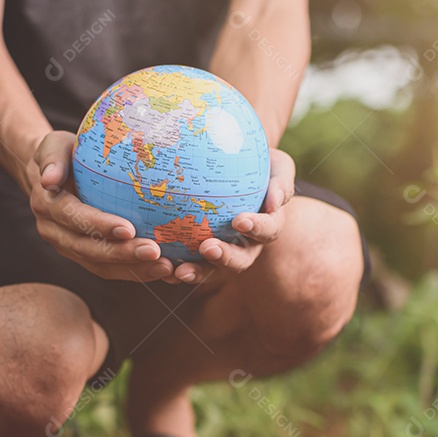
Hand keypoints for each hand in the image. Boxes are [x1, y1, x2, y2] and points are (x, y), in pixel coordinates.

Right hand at [29, 131, 173, 281]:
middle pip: (88, 250)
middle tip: (154, 252)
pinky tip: (164, 269)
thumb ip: (52, 158)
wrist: (54, 176)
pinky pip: (111, 269)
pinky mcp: (86, 256)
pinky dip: (136, 272)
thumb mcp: (54, 146)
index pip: (74, 219)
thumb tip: (49, 179)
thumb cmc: (63, 153)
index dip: (99, 226)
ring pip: (101, 266)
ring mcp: (70, 248)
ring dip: (133, 270)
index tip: (128, 229)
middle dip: (122, 255)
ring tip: (165, 268)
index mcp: (48, 206)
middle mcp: (55, 233)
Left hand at [167, 148, 295, 284]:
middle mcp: (246, 245)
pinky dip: (173, 266)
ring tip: (179, 271)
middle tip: (207, 248)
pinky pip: (186, 262)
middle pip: (239, 260)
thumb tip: (274, 203)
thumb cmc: (259, 164)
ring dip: (197, 272)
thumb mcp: (278, 166)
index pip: (267, 231)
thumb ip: (280, 183)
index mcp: (266, 226)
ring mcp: (222, 252)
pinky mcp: (196, 254)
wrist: (234, 168)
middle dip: (224, 258)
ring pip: (211, 269)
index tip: (239, 220)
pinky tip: (157, 262)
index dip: (257, 228)